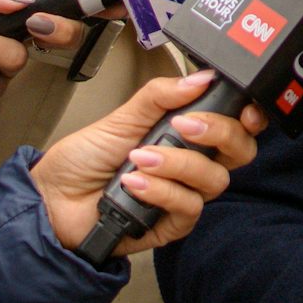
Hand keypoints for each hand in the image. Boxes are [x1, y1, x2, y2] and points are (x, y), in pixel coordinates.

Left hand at [30, 69, 266, 256]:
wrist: (52, 198)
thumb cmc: (84, 159)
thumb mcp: (121, 117)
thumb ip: (160, 97)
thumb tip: (202, 77)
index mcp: (188, 135)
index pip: (236, 125)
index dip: (249, 116)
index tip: (242, 108)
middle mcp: (192, 164)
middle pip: (240, 151)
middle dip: (219, 133)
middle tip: (185, 125)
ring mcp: (184, 194)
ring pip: (215, 180)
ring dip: (178, 164)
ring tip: (139, 157)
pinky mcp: (172, 224)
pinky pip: (189, 207)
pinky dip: (162, 191)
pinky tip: (134, 183)